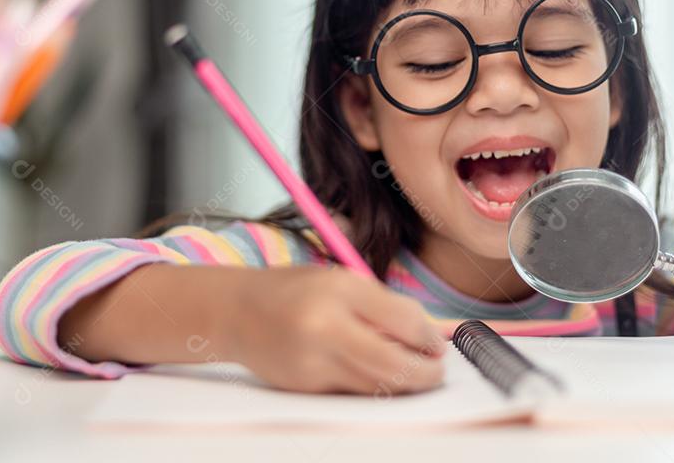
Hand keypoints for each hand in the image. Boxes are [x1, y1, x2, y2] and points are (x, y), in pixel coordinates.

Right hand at [220, 266, 446, 394]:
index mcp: (340, 291)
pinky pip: (352, 392)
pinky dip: (373, 387)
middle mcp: (325, 328)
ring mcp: (313, 362)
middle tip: (436, 371)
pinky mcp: (305, 387)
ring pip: (376, 386)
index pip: (403, 321)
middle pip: (394, 365)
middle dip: (425, 374)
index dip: (429, 338)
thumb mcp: (341, 281)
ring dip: (404, 385)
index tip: (437, 344)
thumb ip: (384, 306)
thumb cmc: (295, 291)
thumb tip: (428, 336)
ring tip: (415, 375)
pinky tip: (380, 377)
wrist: (237, 312)